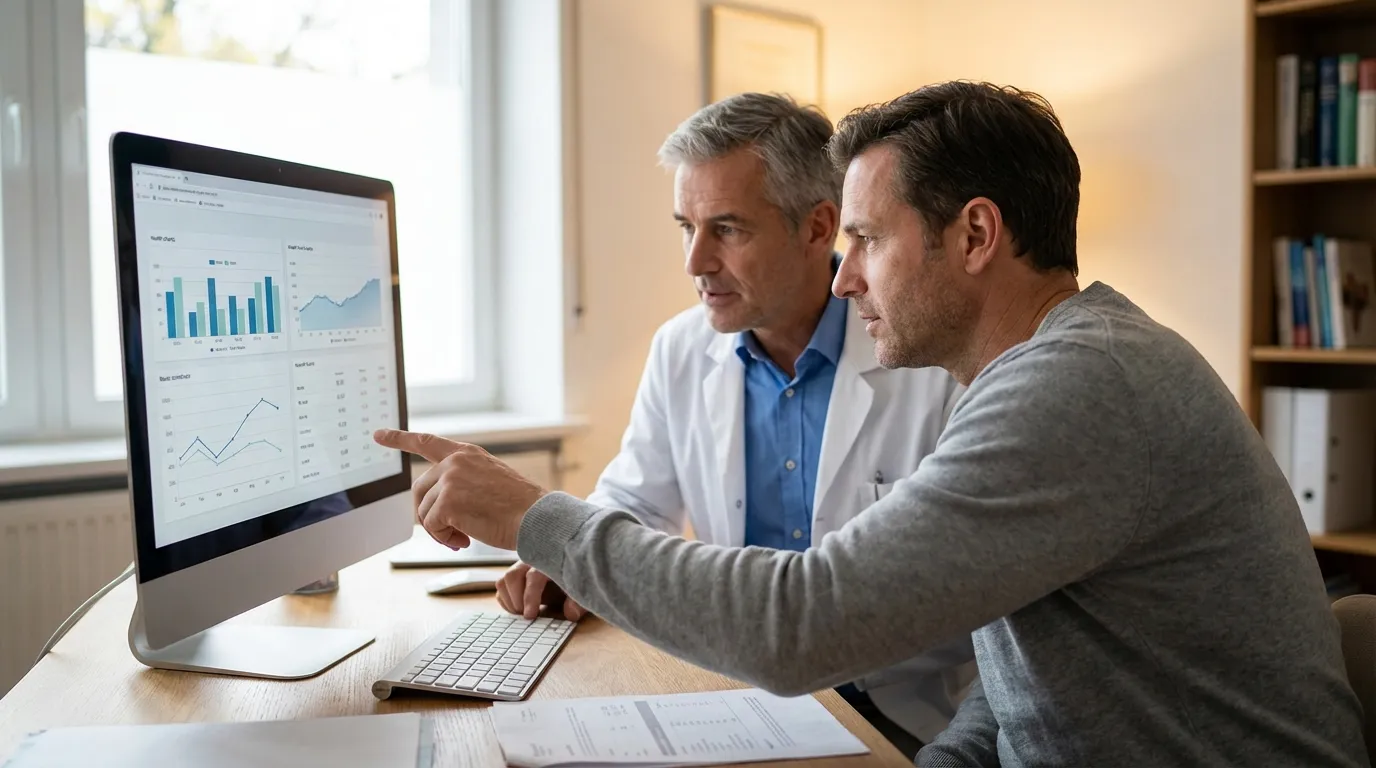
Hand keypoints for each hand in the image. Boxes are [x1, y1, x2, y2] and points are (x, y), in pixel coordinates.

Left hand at [372, 429, 547, 551]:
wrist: (537, 517)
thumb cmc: (520, 507)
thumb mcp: (490, 481)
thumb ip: (462, 483)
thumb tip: (435, 510)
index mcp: (467, 454)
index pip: (426, 442)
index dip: (399, 439)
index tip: (378, 435)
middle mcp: (455, 462)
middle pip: (420, 490)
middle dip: (430, 514)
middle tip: (452, 533)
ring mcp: (450, 479)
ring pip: (424, 511)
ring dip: (440, 531)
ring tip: (463, 538)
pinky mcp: (448, 501)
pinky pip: (431, 526)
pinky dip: (444, 539)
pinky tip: (464, 541)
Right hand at [496, 562, 586, 620]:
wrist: (569, 570)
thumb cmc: (573, 580)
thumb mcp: (579, 590)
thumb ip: (577, 601)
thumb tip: (571, 614)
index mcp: (548, 563)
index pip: (533, 577)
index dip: (530, 597)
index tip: (530, 616)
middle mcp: (530, 563)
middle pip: (512, 576)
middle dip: (516, 600)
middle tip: (526, 616)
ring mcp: (520, 568)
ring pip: (503, 581)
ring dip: (509, 601)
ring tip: (522, 613)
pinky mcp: (514, 577)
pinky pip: (501, 587)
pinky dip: (505, 601)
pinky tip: (517, 610)